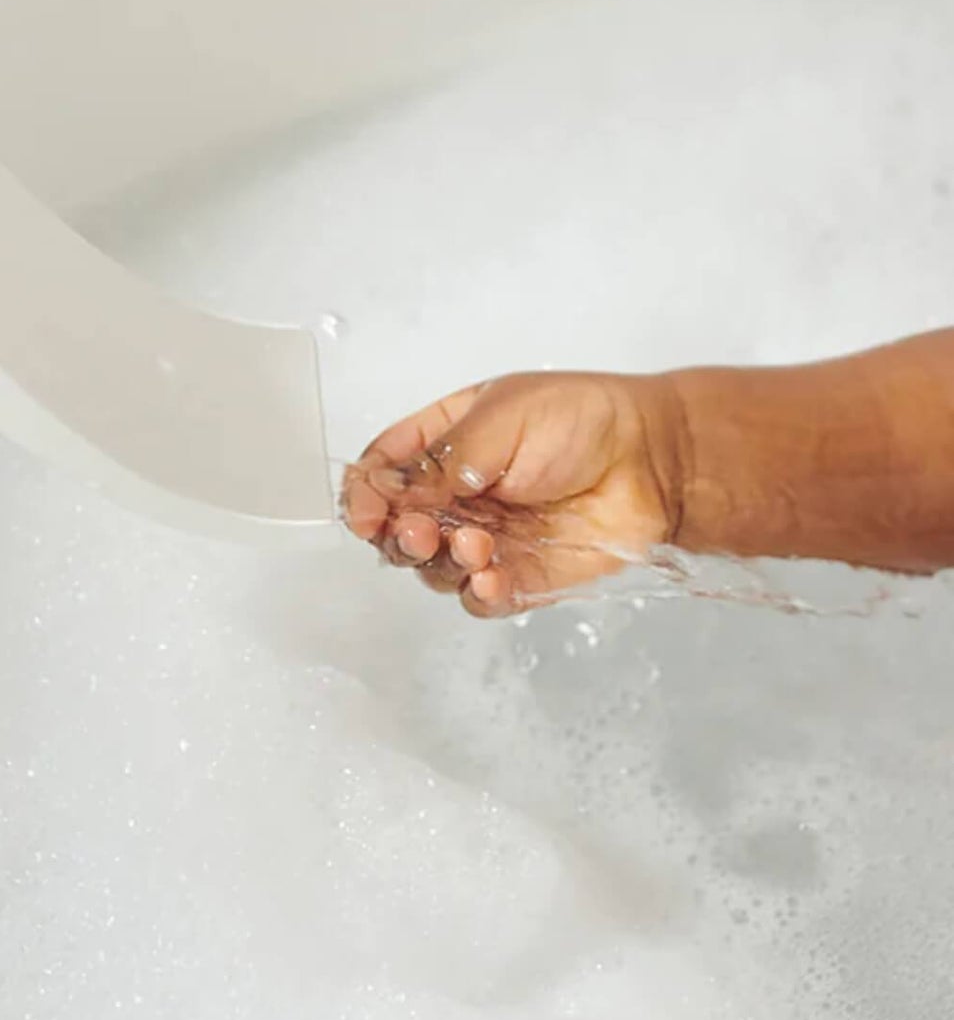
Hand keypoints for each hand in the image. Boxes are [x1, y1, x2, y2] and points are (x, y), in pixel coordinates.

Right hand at [341, 373, 686, 615]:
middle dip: (397, 535)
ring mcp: (485, 537)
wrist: (656, 460)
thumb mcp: (500, 420)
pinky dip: (477, 594)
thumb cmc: (581, 420)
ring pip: (432, 568)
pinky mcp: (519, 577)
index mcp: (441, 443)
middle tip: (420, 533)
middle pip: (395, 527)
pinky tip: (491, 579)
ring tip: (477, 545)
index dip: (363, 495)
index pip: (380, 472)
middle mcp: (456, 494)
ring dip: (441, 562)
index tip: (366, 513)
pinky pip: (479, 599)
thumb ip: (441, 460)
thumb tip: (391, 492)